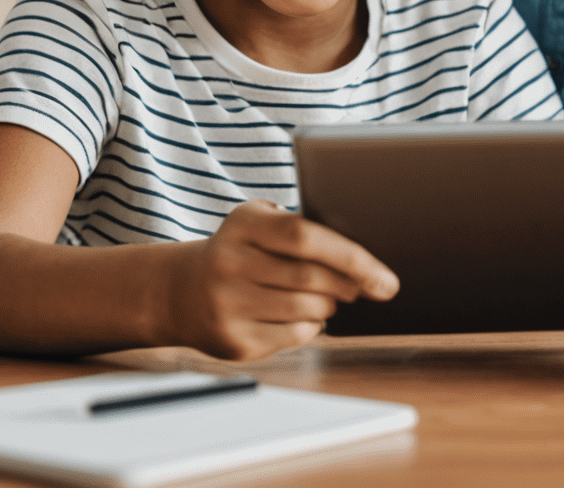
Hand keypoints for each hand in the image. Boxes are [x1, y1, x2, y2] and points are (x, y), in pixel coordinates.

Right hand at [164, 201, 397, 360]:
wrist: (179, 290)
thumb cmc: (240, 249)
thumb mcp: (259, 221)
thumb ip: (301, 224)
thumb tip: (362, 249)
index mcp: (244, 224)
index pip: (306, 237)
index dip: (351, 256)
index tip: (385, 277)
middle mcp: (230, 264)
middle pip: (311, 278)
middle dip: (348, 284)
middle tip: (364, 285)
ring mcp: (228, 306)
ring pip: (306, 310)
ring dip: (331, 306)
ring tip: (331, 297)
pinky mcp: (233, 342)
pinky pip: (293, 336)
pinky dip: (312, 327)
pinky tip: (307, 316)